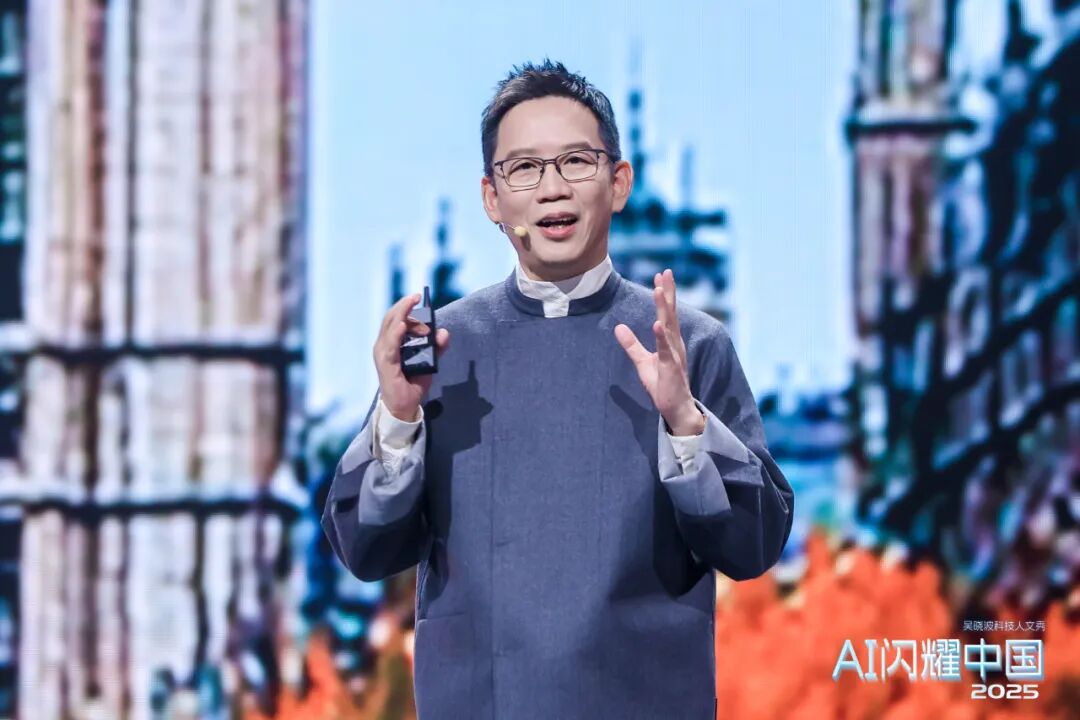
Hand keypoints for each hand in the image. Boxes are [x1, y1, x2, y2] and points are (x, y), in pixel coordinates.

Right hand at [374, 293, 450, 421]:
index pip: (395, 318)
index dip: (408, 309)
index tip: (423, 307)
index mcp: (391, 342)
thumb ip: (437, 347)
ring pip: (389, 328)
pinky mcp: (386, 366)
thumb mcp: (429, 361)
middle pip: (390, 318)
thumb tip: (444, 332)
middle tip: (417, 296)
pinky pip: (390, 347)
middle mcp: (384, 346)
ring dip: (402, 315)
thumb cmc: (412, 382)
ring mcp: (383, 355)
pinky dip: (396, 334)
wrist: (405, 407)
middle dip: (404, 305)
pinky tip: (402, 325)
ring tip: (412, 304)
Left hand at [614, 268, 704, 435]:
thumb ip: (631, 344)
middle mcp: (675, 343)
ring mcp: (674, 354)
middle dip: (668, 293)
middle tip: (665, 273)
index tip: (661, 275)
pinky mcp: (671, 367)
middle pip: (670, 313)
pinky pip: (666, 350)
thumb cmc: (662, 385)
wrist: (675, 408)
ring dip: (664, 308)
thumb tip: (618, 327)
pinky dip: (662, 336)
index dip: (664, 294)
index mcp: (670, 340)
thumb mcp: (642, 362)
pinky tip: (658, 324)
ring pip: (669, 326)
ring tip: (659, 290)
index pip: (667, 313)